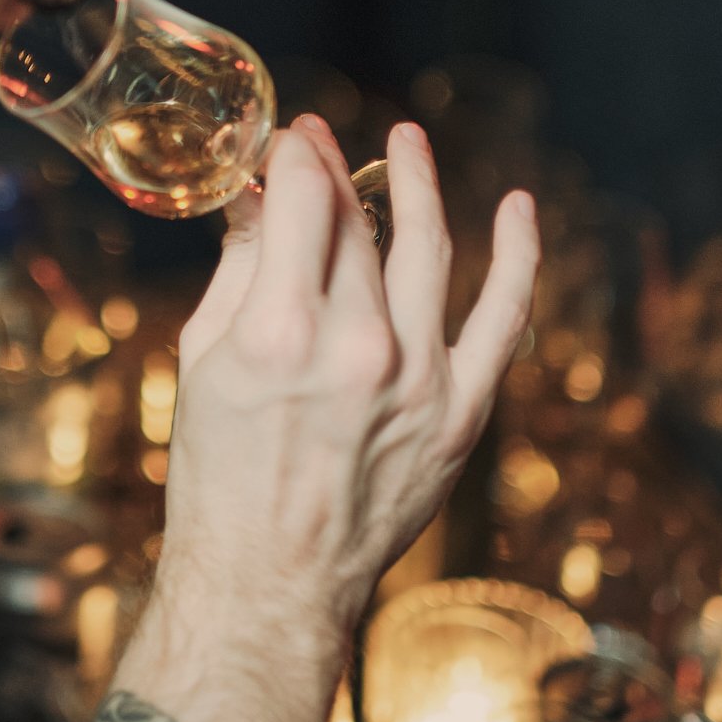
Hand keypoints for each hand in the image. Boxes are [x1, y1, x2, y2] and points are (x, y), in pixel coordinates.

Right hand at [160, 116, 538, 641]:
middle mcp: (358, 350)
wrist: (269, 583)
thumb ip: (241, 269)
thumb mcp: (204, 360)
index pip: (306, 203)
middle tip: (325, 149)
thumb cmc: (219, 475)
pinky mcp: (460, 414)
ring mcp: (419, 382)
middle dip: (338, 173)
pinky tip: (517, 207)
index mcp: (281, 334)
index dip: (300, 156)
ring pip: (426, 250)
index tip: (295, 138)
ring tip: (407, 144)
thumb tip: (261, 196)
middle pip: (358, 225)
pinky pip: (502, 319)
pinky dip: (517, 257)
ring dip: (419, 185)